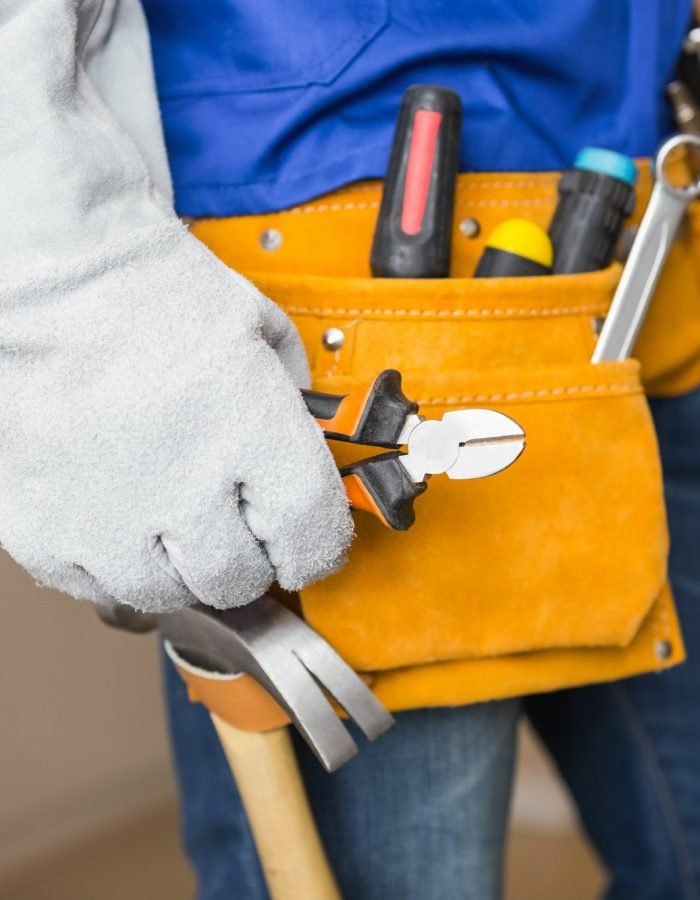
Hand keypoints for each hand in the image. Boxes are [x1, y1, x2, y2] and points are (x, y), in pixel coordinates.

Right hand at [0, 0, 352, 611]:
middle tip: (233, 524)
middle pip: (241, 580)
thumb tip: (306, 445)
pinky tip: (118, 520)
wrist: (45, 272)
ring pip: (169, 595)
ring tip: (169, 519)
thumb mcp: (256, 324)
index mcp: (249, 428)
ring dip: (180, 568)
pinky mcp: (44, 529)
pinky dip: (115, 567)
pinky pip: (98, 589)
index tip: (306, 544)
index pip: (312, 538)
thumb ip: (295, 394)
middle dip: (247, 557)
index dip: (316, 548)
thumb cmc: (144, 288)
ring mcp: (108, 515)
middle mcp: (182, 483)